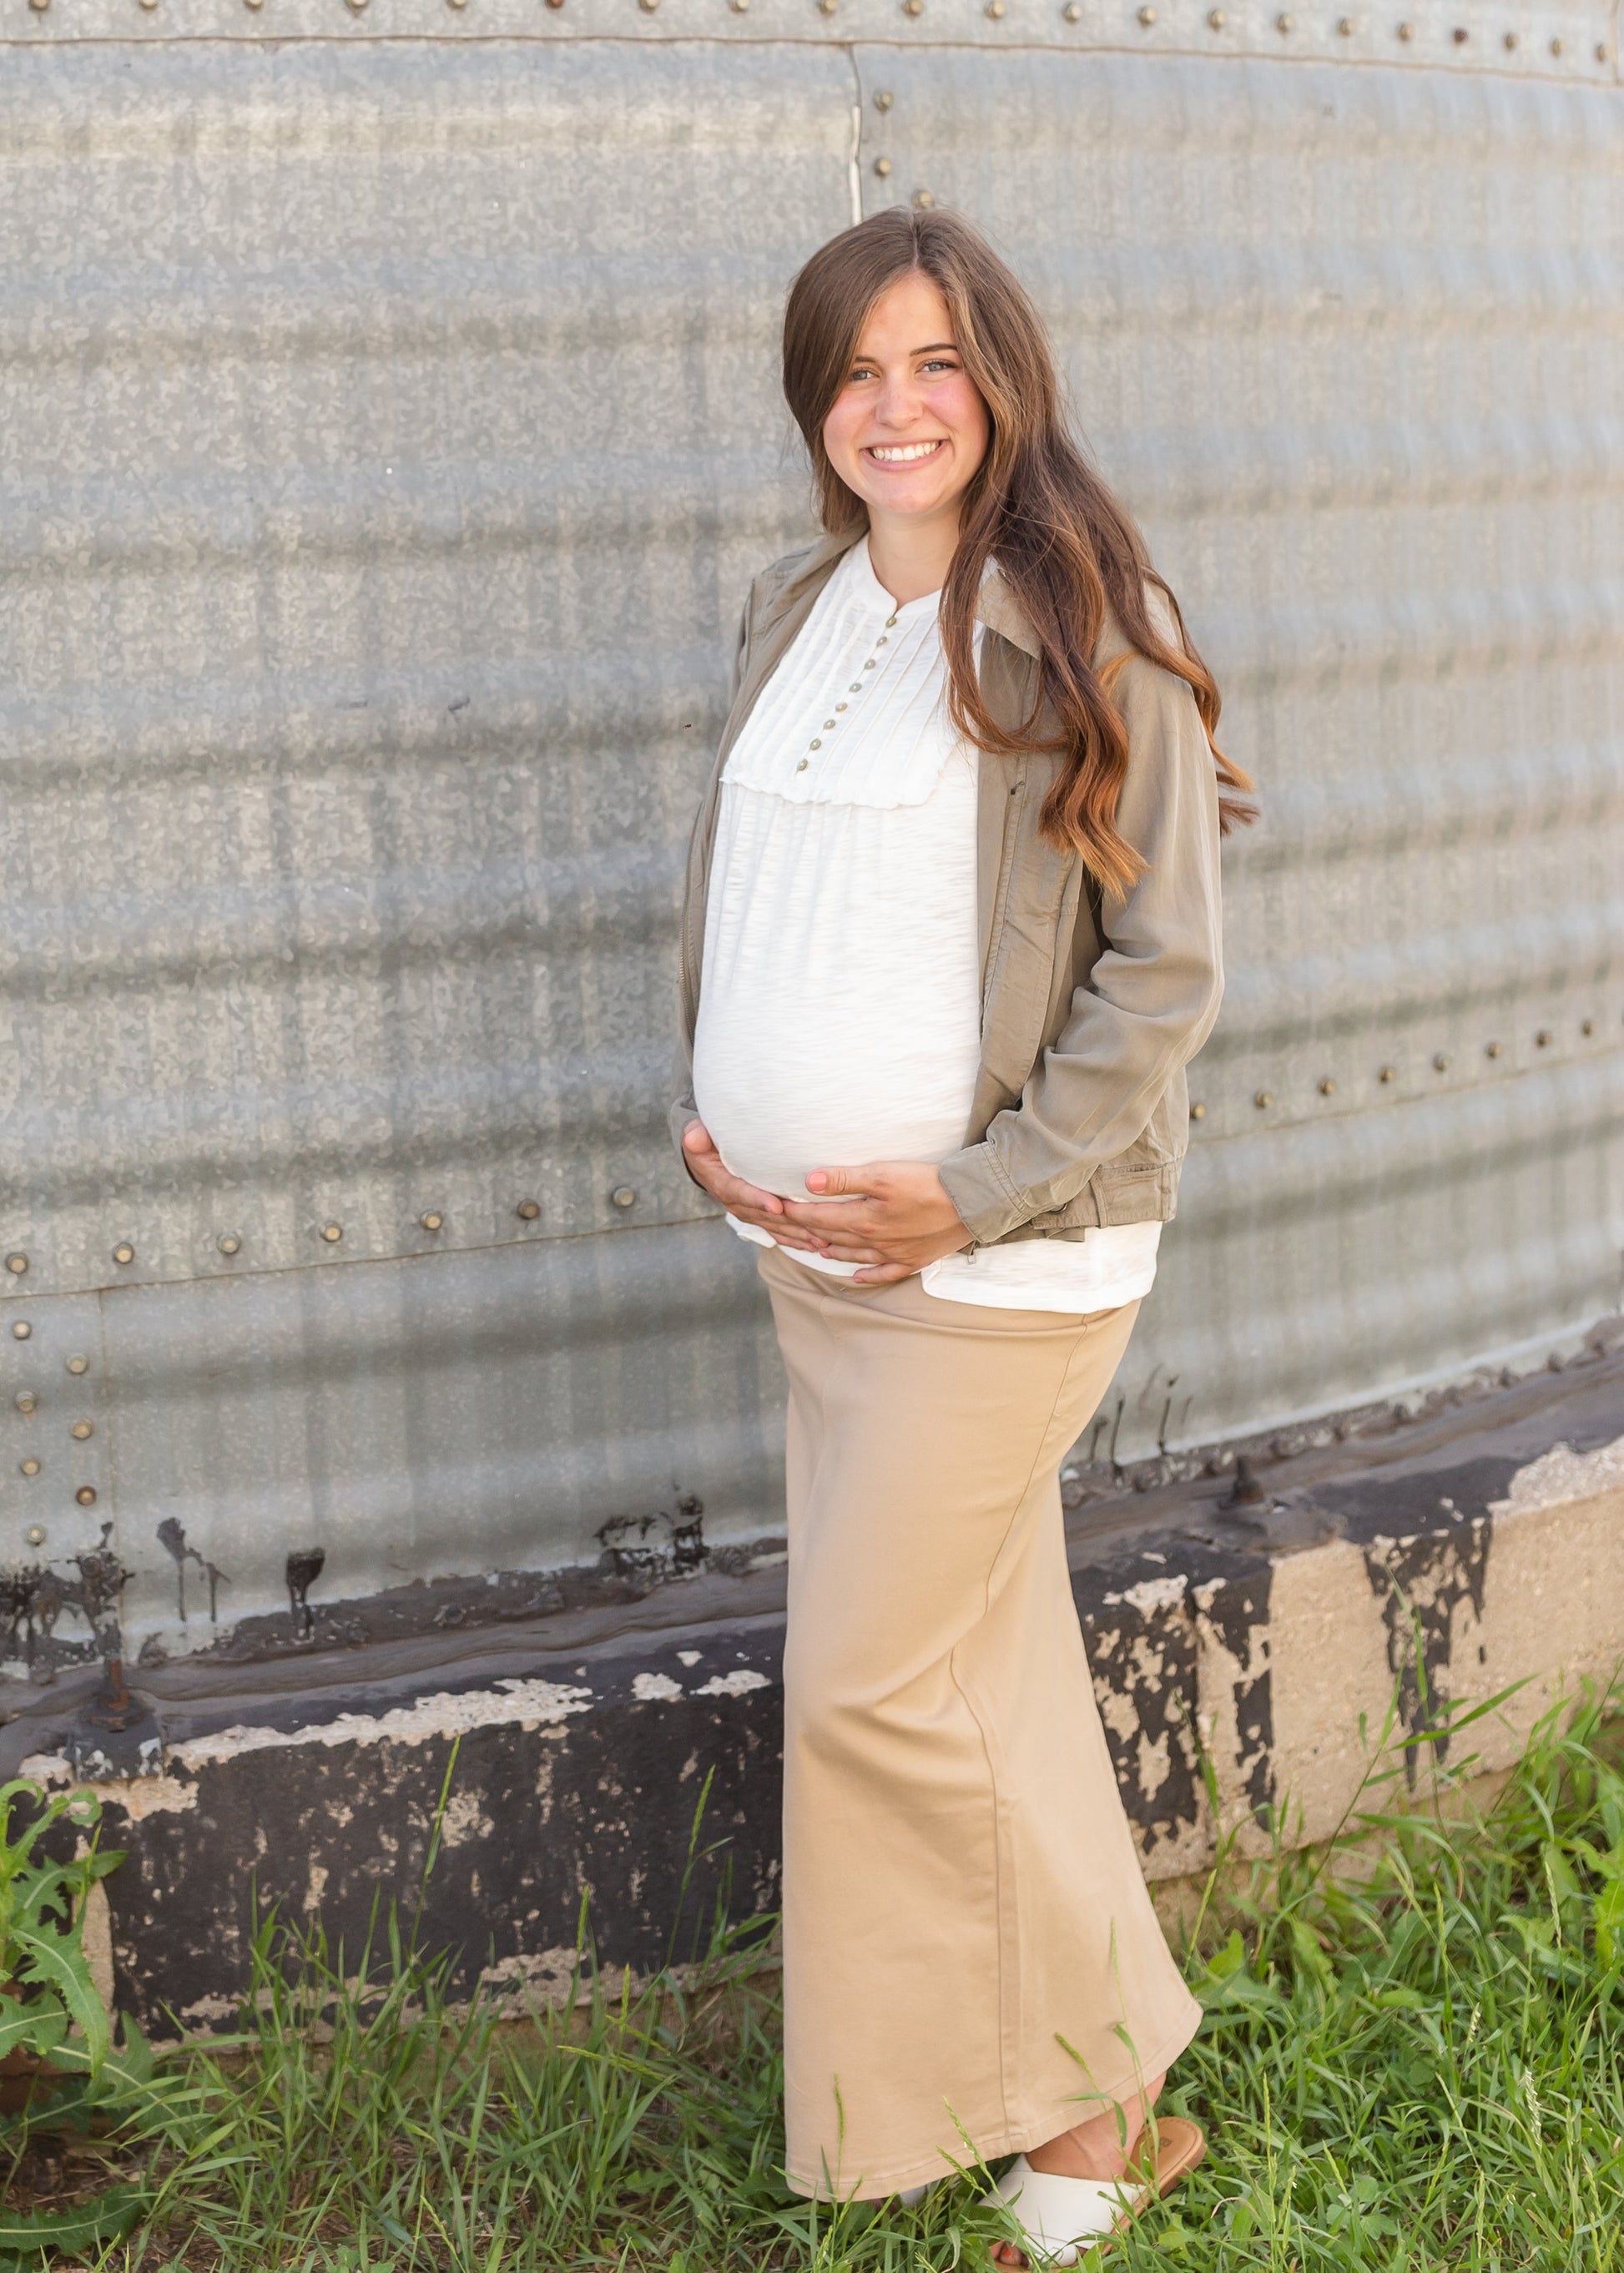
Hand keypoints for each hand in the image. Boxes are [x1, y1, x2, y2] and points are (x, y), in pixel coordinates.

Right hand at [680, 1122, 823, 1252]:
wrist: (706, 1159)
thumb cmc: (706, 1143)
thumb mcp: (697, 1135)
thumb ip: (697, 1136)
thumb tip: (693, 1138)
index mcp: (721, 1183)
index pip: (739, 1193)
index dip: (757, 1200)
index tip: (777, 1205)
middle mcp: (735, 1202)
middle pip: (762, 1216)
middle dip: (787, 1223)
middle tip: (812, 1229)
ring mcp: (747, 1211)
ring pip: (773, 1227)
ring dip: (796, 1235)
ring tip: (820, 1241)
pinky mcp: (758, 1216)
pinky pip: (776, 1231)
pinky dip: (794, 1239)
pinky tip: (814, 1245)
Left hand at [779, 1161, 971, 1284]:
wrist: (970, 1203)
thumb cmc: (926, 1184)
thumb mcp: (883, 1174)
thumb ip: (844, 1180)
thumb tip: (809, 1181)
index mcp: (863, 1220)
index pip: (820, 1218)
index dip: (797, 1213)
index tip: (779, 1208)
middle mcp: (874, 1242)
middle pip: (835, 1238)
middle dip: (811, 1233)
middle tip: (793, 1229)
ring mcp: (894, 1254)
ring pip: (856, 1256)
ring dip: (835, 1252)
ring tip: (821, 1249)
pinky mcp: (913, 1259)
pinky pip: (884, 1273)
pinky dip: (868, 1276)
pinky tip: (858, 1277)